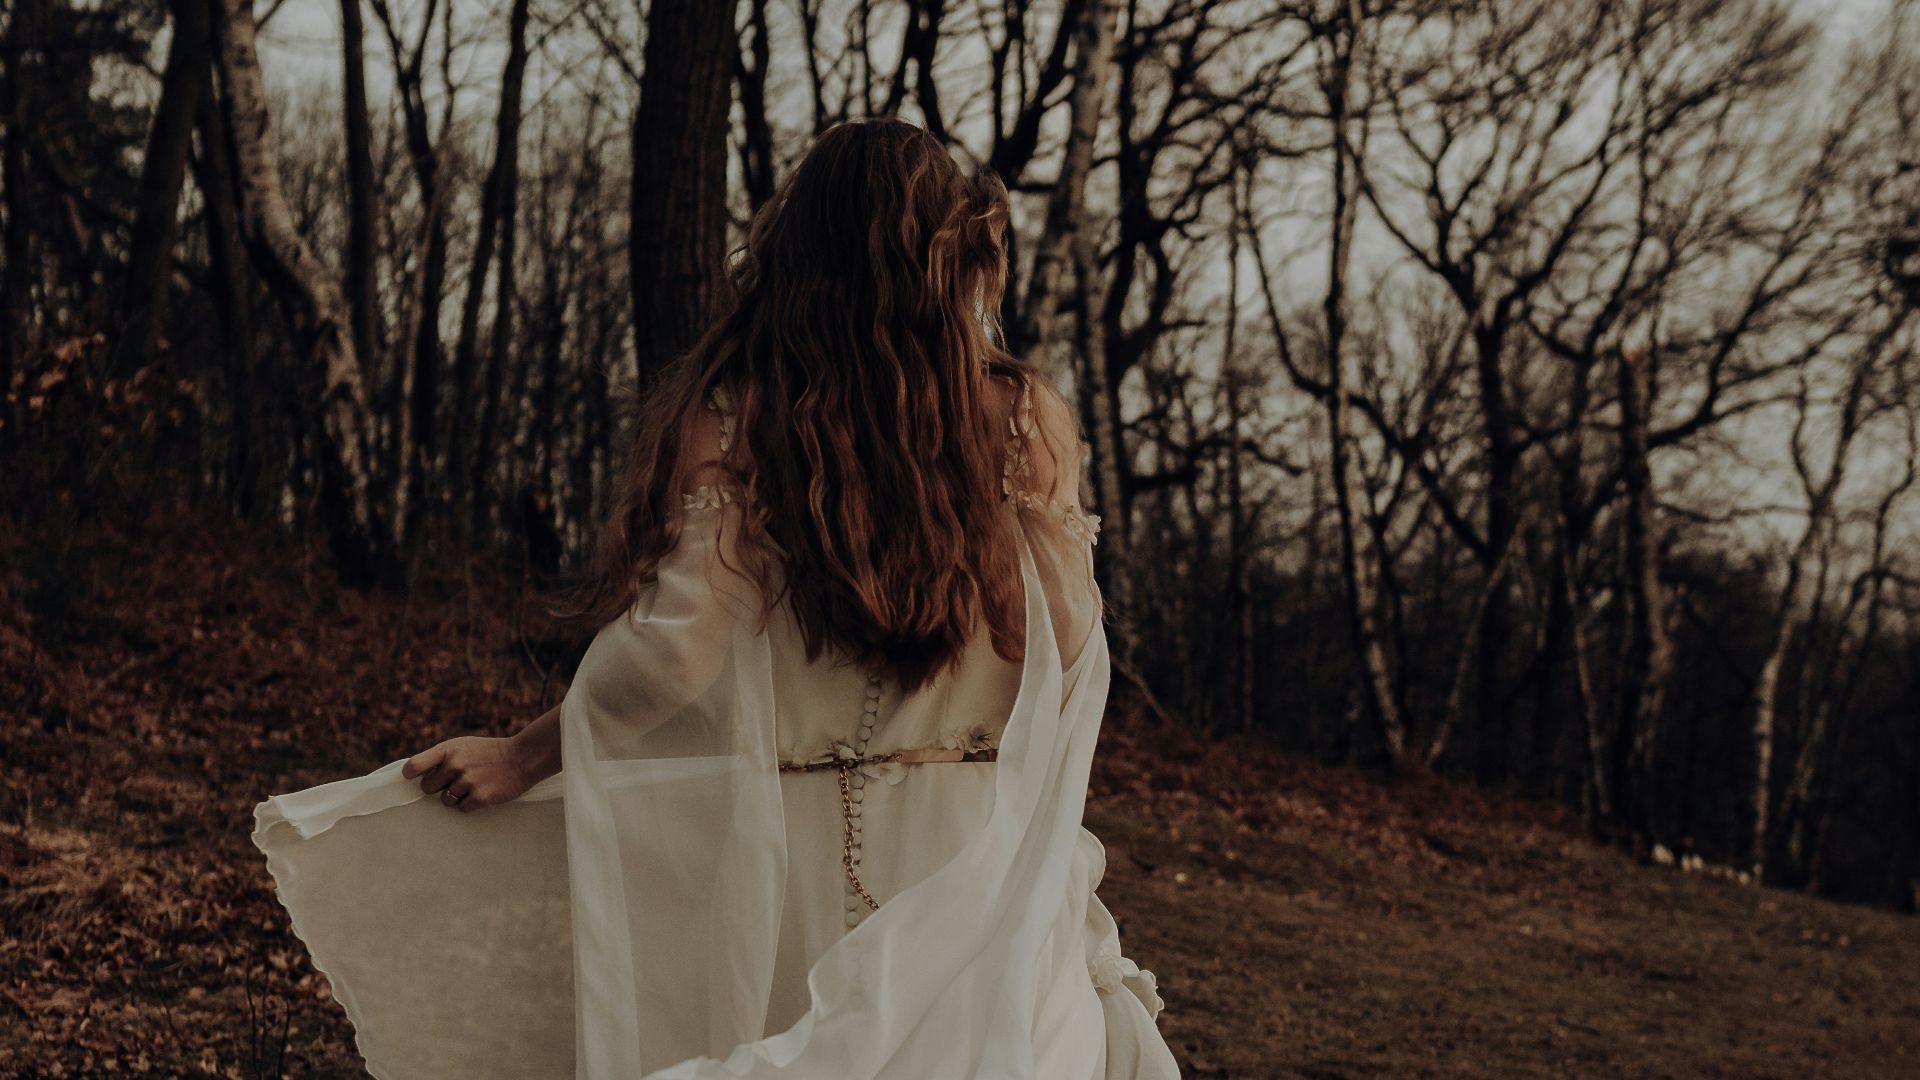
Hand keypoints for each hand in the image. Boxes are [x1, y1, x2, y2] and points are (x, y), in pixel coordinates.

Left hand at [403, 735, 534, 812]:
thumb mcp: (464, 746)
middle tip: (457, 781)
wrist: (523, 758)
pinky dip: (470, 804)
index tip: (412, 777)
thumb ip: (441, 757)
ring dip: (457, 797)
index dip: (411, 774)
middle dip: (439, 787)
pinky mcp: (480, 797)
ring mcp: (468, 781)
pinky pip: (462, 808)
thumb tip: (416, 774)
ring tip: (474, 785)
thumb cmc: (489, 752)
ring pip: (445, 800)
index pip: (415, 766)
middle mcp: (455, 765)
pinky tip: (482, 793)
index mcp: (449, 749)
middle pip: (428, 788)